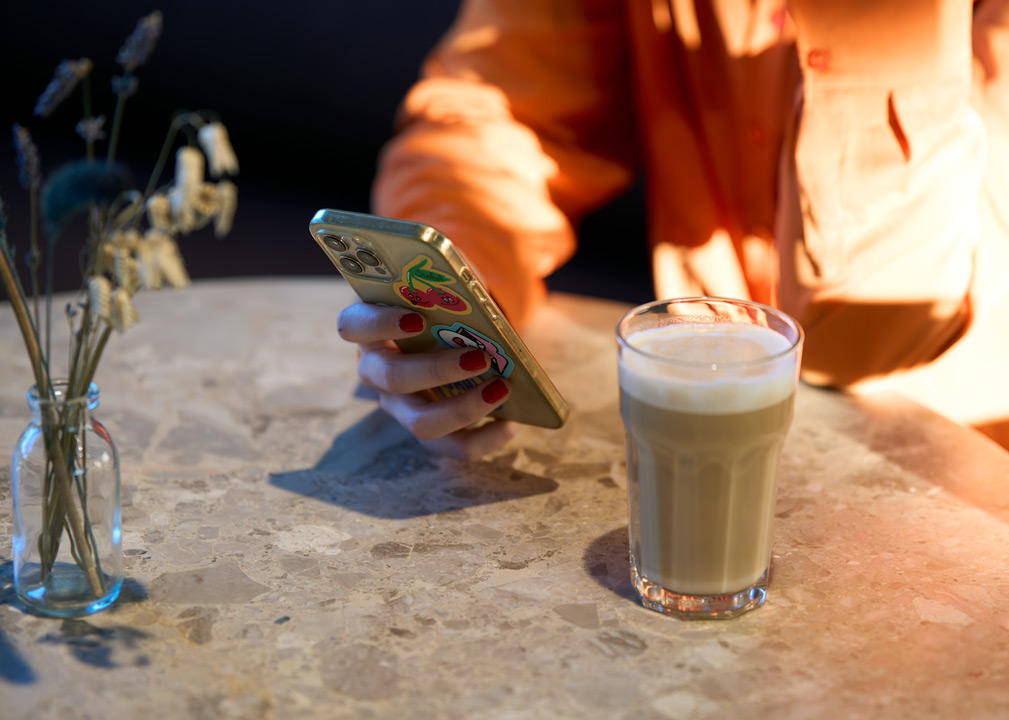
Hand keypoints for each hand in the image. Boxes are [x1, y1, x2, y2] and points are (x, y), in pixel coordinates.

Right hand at [337, 302, 515, 459]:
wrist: (447, 331)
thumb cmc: (439, 302)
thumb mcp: (440, 285)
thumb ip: (449, 285)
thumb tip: (481, 300)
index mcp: (369, 329)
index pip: (354, 326)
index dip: (380, 324)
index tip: (417, 319)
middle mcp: (376, 371)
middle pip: (392, 379)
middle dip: (436, 370)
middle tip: (480, 357)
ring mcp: (399, 405)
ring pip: (419, 423)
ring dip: (463, 409)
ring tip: (501, 389)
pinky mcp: (428, 429)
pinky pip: (450, 447)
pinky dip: (483, 439)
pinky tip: (511, 424)